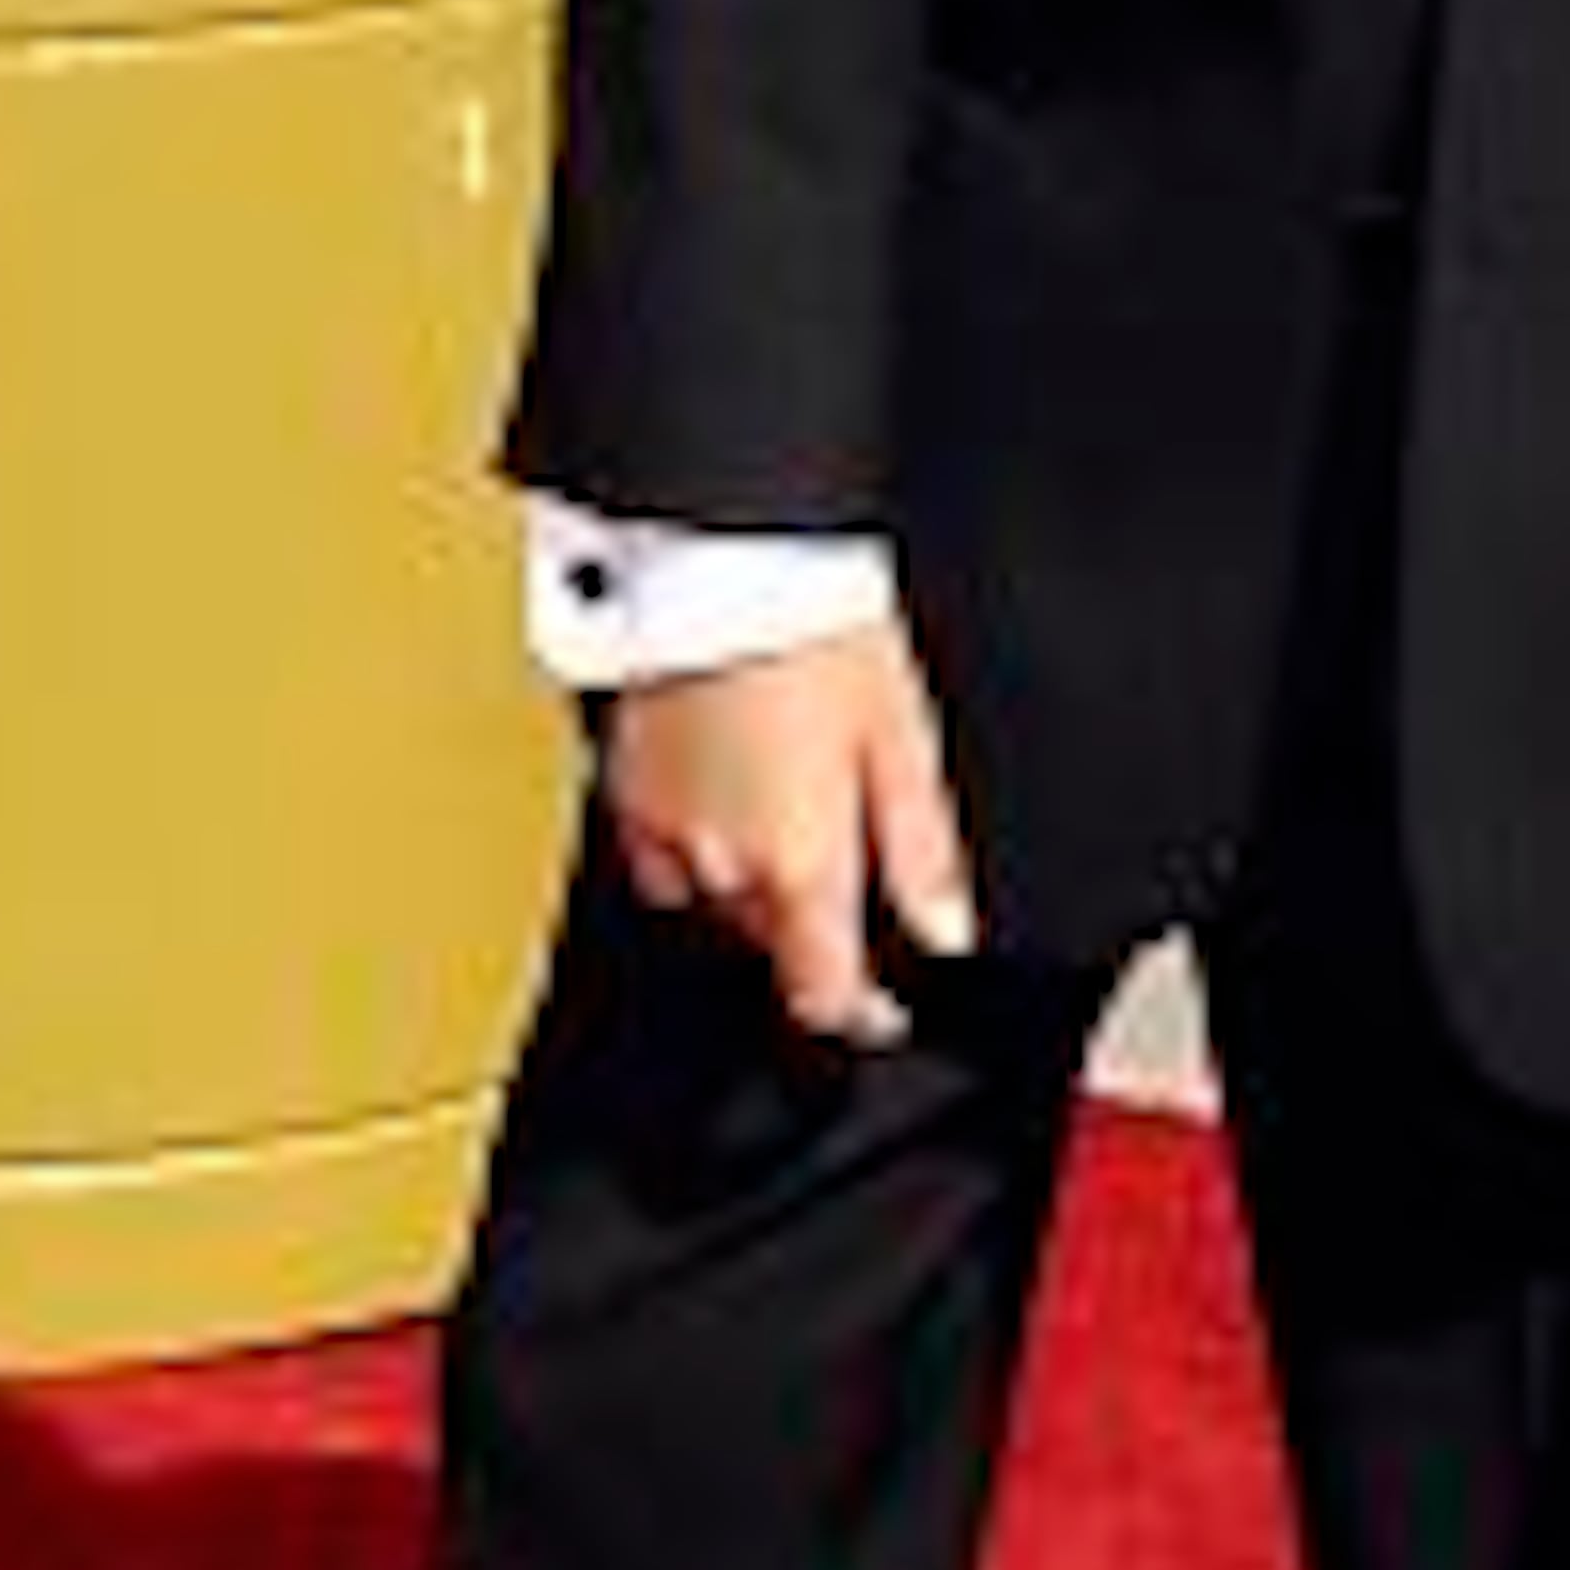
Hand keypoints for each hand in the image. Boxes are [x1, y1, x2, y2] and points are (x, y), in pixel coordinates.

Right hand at [601, 613, 978, 1043]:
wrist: (721, 558)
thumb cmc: (816, 633)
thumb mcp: (903, 743)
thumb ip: (922, 855)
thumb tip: (944, 932)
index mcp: (800, 862)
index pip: (822, 994)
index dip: (859, 1011)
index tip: (881, 1003)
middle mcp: (723, 864)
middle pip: (772, 945)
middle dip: (811, 923)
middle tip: (846, 855)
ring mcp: (664, 831)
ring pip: (718, 904)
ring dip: (755, 885)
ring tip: (791, 808)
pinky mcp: (625, 791)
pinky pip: (662, 859)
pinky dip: (700, 848)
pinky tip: (729, 796)